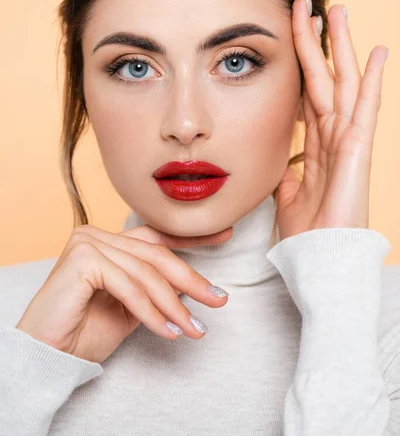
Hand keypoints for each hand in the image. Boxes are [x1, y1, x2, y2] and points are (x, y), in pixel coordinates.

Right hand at [15, 223, 231, 363]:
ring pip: (146, 272)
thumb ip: (155, 290)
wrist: (48, 356)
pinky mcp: (82, 258)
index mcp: (107, 241)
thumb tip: (193, 284)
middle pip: (155, 255)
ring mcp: (87, 242)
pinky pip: (129, 286)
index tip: (225, 236)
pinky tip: (168, 331)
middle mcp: (96, 234)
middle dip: (191, 280)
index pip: (155, 236)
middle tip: (219, 300)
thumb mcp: (131, 308)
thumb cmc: (84, 333)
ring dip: (174, 305)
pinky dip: (151, 312)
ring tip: (194, 329)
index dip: (192, 238)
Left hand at [275, 0, 387, 240]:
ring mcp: (348, 139)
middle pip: (323, 77)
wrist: (319, 259)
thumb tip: (280, 157)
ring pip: (342, 82)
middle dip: (315, 41)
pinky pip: (366, 107)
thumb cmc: (306, 231)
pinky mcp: (359, 148)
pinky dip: (372, 78)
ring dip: (339, 46)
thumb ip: (286, 169)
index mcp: (315, 142)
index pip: (305, 92)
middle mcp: (332, 134)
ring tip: (337, 11)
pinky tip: (378, 51)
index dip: (299, 62)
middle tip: (310, 6)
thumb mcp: (286, 192)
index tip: (292, 32)